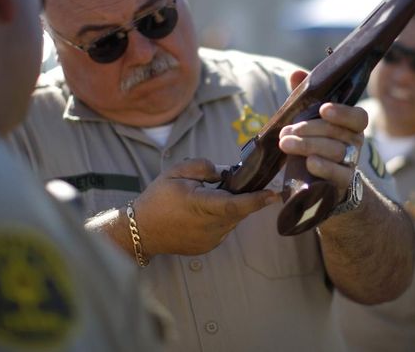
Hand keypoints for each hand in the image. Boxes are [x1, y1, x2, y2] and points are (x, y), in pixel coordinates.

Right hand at [134, 158, 279, 255]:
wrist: (140, 231)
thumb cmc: (157, 199)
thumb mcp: (176, 172)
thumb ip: (203, 167)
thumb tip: (225, 172)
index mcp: (200, 205)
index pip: (235, 204)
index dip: (256, 200)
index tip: (274, 194)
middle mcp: (209, 226)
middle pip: (238, 211)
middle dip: (240, 197)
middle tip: (228, 185)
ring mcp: (210, 240)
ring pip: (232, 220)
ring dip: (228, 208)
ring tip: (207, 199)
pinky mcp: (208, 247)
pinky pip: (224, 229)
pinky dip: (220, 219)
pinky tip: (202, 214)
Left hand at [278, 70, 367, 198]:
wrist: (318, 185)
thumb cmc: (314, 146)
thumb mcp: (307, 121)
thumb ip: (305, 98)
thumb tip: (297, 74)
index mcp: (350, 126)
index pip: (358, 117)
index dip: (343, 112)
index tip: (323, 109)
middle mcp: (354, 144)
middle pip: (338, 133)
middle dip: (310, 129)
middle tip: (287, 131)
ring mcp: (350, 164)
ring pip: (336, 151)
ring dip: (308, 146)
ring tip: (286, 143)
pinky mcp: (343, 184)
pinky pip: (339, 175)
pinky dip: (324, 167)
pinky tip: (309, 162)